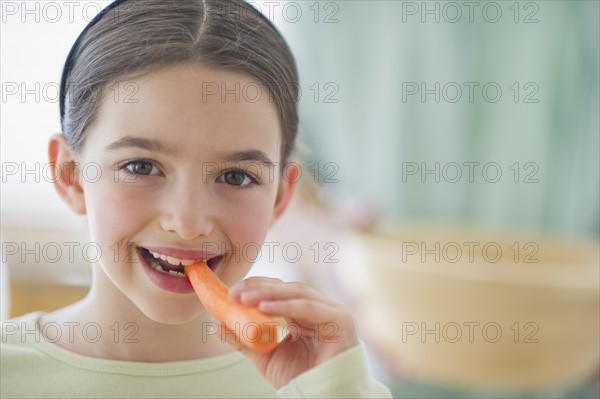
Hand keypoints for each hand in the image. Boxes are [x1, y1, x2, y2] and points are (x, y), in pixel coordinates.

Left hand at [226, 277, 359, 388]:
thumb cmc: (300, 379)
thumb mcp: (265, 357)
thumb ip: (244, 340)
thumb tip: (217, 326)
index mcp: (304, 314)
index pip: (279, 292)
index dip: (256, 288)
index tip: (232, 292)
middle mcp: (319, 309)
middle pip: (288, 288)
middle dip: (259, 288)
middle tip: (234, 293)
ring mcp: (332, 312)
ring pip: (297, 293)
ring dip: (269, 293)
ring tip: (245, 299)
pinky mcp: (340, 320)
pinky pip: (308, 308)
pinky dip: (285, 306)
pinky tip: (263, 308)